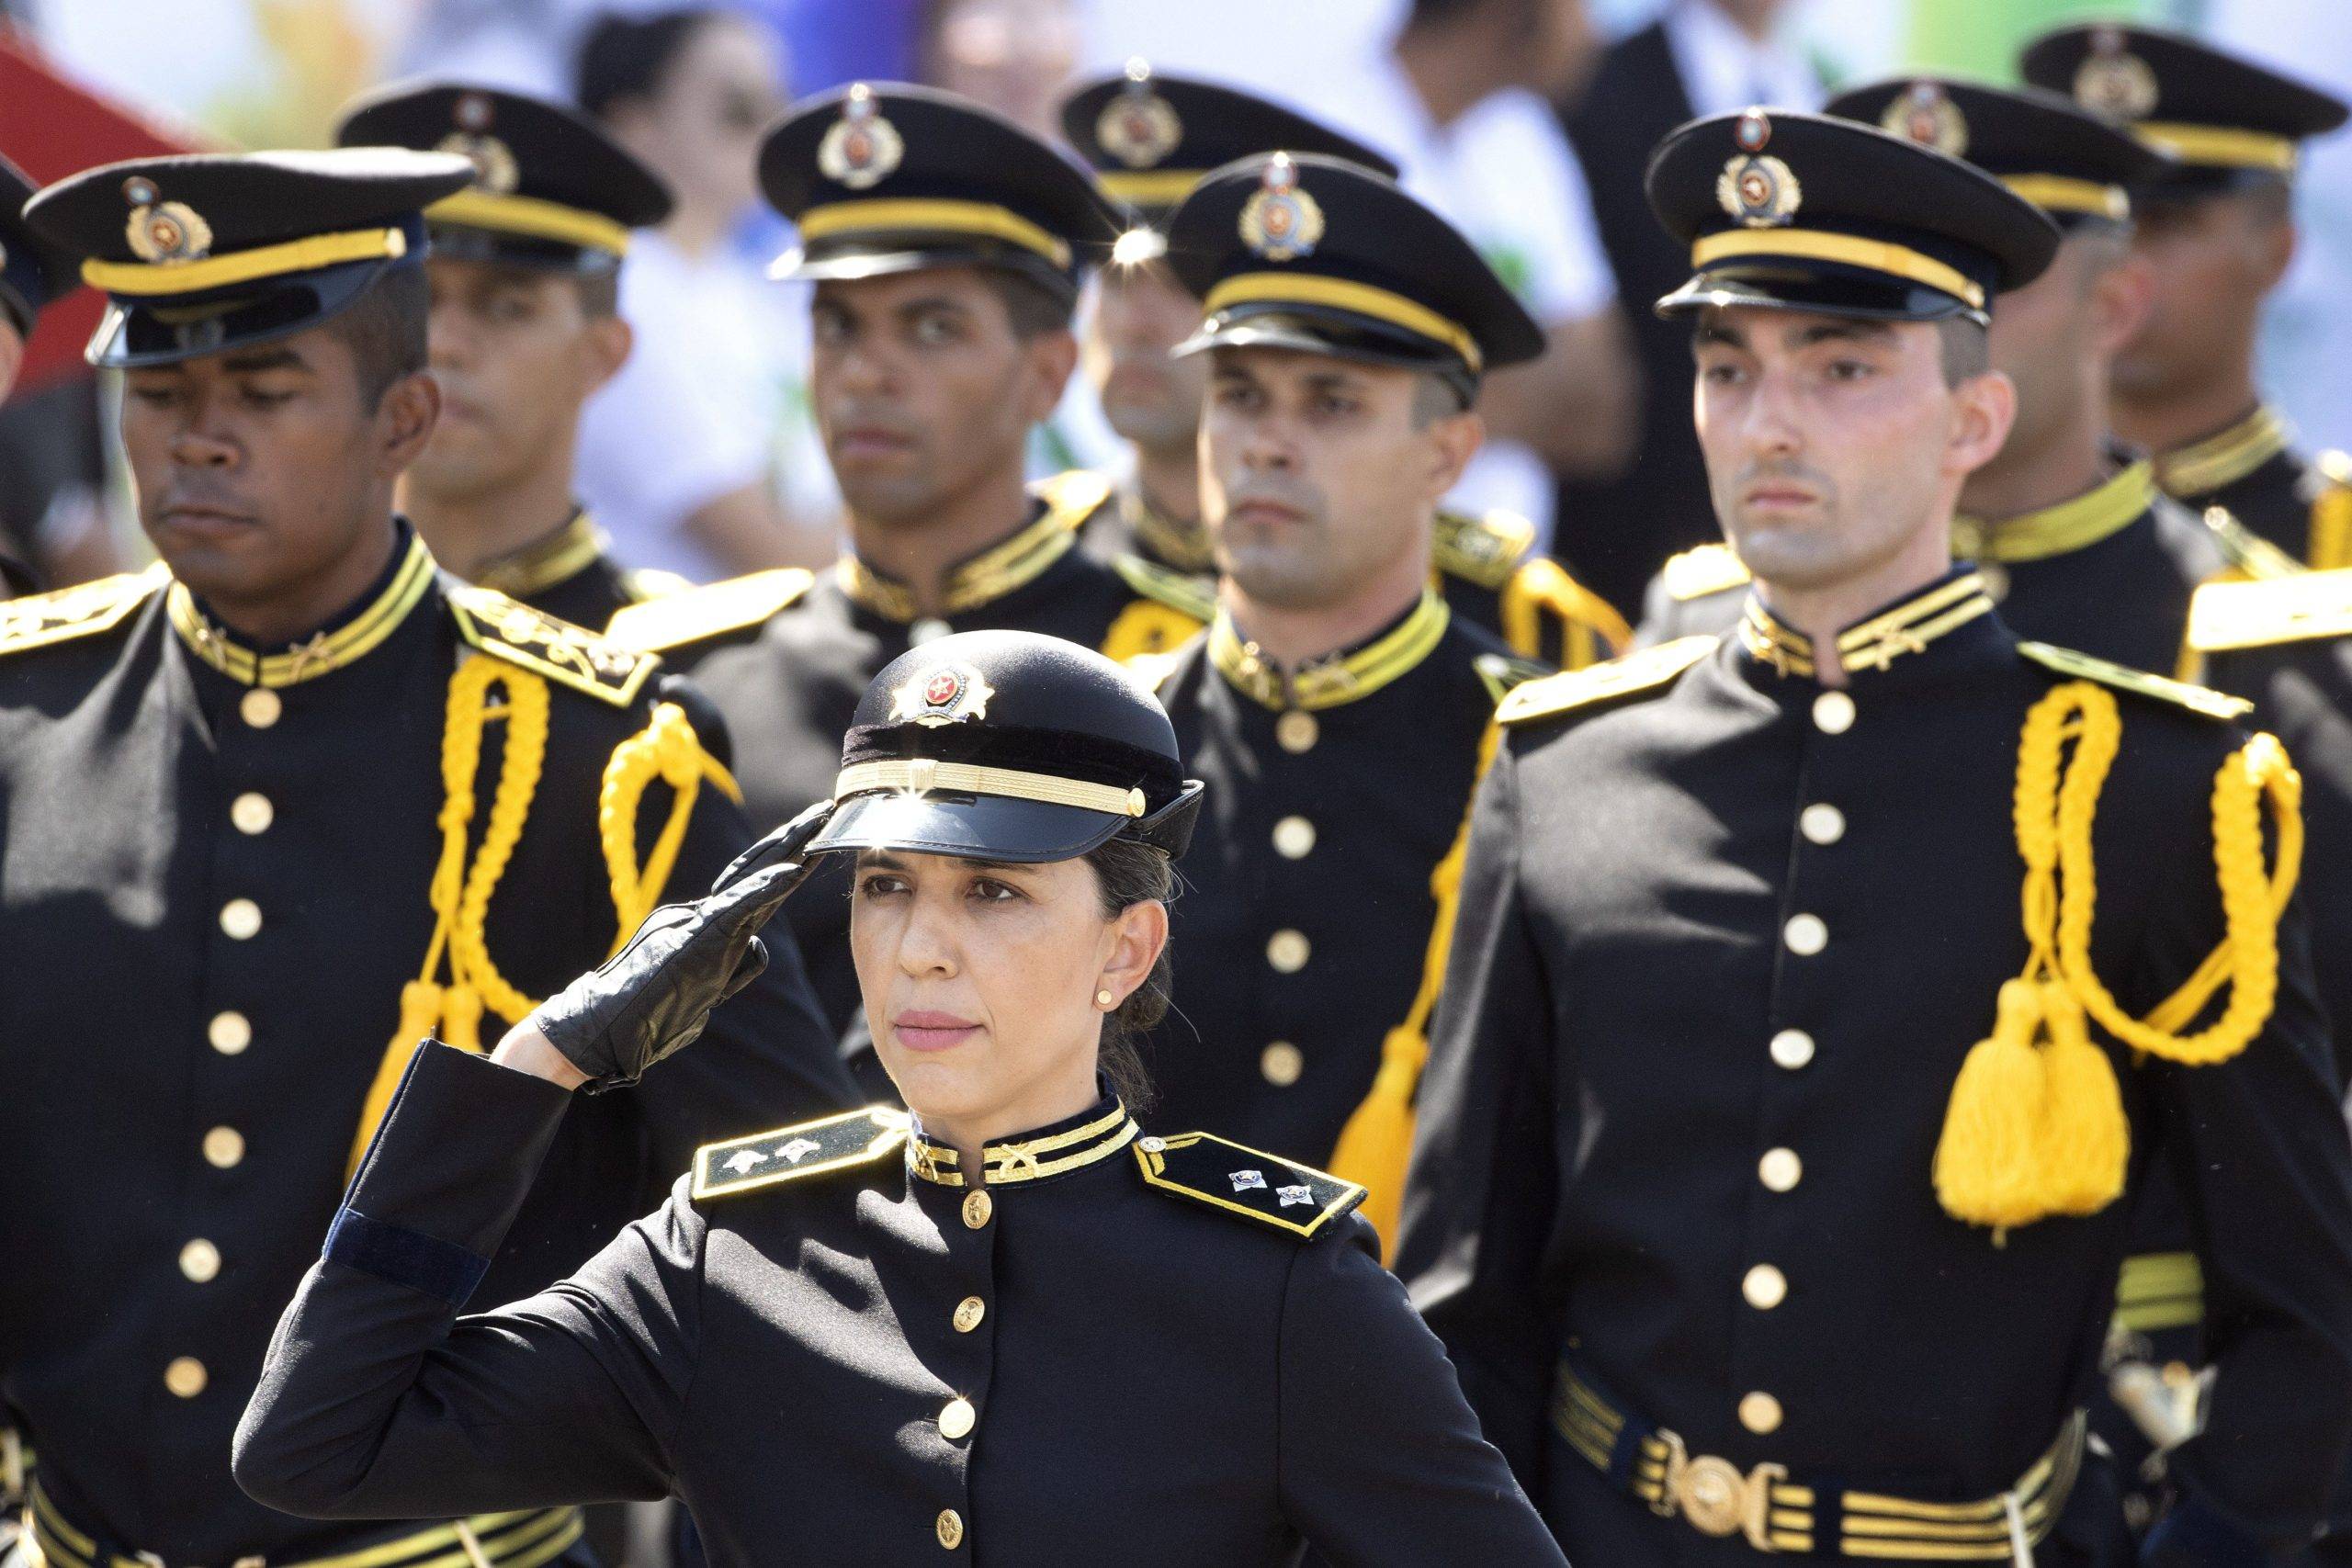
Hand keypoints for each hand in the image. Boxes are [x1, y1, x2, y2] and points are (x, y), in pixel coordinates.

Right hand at [525, 800, 833, 1091]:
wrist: (600, 1028)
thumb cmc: (643, 1015)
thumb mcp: (698, 991)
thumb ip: (729, 968)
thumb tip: (755, 952)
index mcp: (707, 926)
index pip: (754, 889)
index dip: (786, 866)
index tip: (816, 843)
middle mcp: (705, 916)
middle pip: (757, 872)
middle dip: (794, 842)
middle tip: (824, 811)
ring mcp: (699, 923)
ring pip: (753, 881)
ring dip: (789, 852)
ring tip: (819, 825)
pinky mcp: (694, 936)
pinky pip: (737, 907)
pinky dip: (765, 888)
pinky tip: (793, 870)